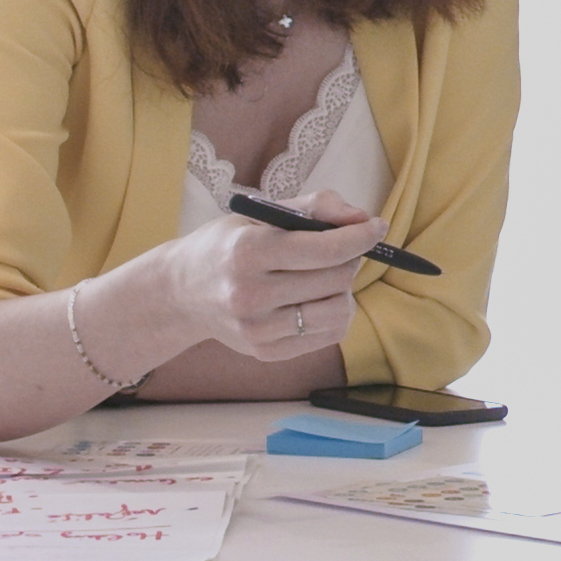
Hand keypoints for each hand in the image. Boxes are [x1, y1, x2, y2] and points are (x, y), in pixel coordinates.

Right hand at [153, 192, 373, 360]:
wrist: (182, 291)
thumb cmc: (231, 244)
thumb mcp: (264, 213)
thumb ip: (317, 207)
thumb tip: (364, 219)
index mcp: (248, 252)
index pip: (325, 250)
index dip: (361, 237)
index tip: (378, 226)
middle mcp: (248, 295)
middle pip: (336, 279)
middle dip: (349, 259)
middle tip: (338, 250)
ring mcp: (255, 330)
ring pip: (338, 311)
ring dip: (344, 290)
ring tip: (325, 277)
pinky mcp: (265, 352)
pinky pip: (329, 335)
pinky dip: (335, 314)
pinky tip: (315, 300)